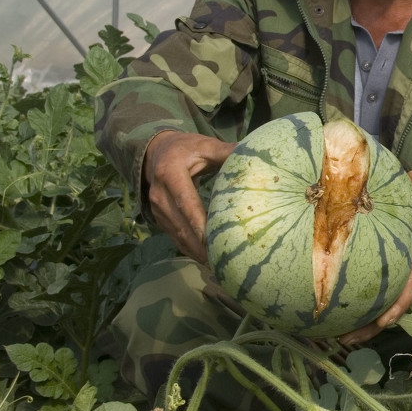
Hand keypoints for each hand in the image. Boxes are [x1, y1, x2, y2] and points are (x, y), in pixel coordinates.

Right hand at [143, 130, 235, 263]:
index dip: (199, 222)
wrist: (155, 151)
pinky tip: (207, 260)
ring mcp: (157, 209)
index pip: (186, 202)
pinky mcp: (159, 218)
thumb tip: (256, 154)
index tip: (214, 239)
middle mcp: (159, 194)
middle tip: (222, 260)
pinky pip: (175, 237)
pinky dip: (190, 250)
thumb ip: (227, 151)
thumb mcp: (204, 145)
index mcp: (170, 174)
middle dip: (200, 245)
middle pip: (181, 225)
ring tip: (218, 265)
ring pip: (177, 235)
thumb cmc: (186, 148)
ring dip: (196, 252)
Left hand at [339, 170, 411, 346]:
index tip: (384, 320)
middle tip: (343, 338)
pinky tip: (330, 326)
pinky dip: (353, 318)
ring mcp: (391, 291)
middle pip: (387, 313)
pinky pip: (367, 307)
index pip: (406, 292)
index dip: (395, 306)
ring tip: (333, 340)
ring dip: (358, 330)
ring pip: (375, 316)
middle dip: (368, 328)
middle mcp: (401, 285)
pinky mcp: (380, 291)